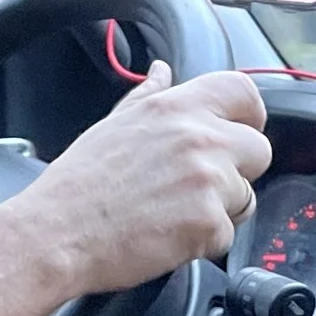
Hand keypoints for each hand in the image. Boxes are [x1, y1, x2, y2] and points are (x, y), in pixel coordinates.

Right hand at [0, 63, 271, 315]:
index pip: (244, 92)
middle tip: (197, 188)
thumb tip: (162, 72)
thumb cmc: (78, 185)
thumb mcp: (113, 125)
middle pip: (258, 150)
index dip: (249, 115)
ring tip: (172, 214)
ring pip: (245, 197)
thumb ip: (148, 97)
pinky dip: (203, 242)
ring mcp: (208, 181)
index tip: (241, 131)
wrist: (56, 233)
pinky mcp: (208, 223)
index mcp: (176, 108)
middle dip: (237, 171)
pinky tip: (167, 236)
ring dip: (219, 210)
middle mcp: (199, 138)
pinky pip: (227, 235)